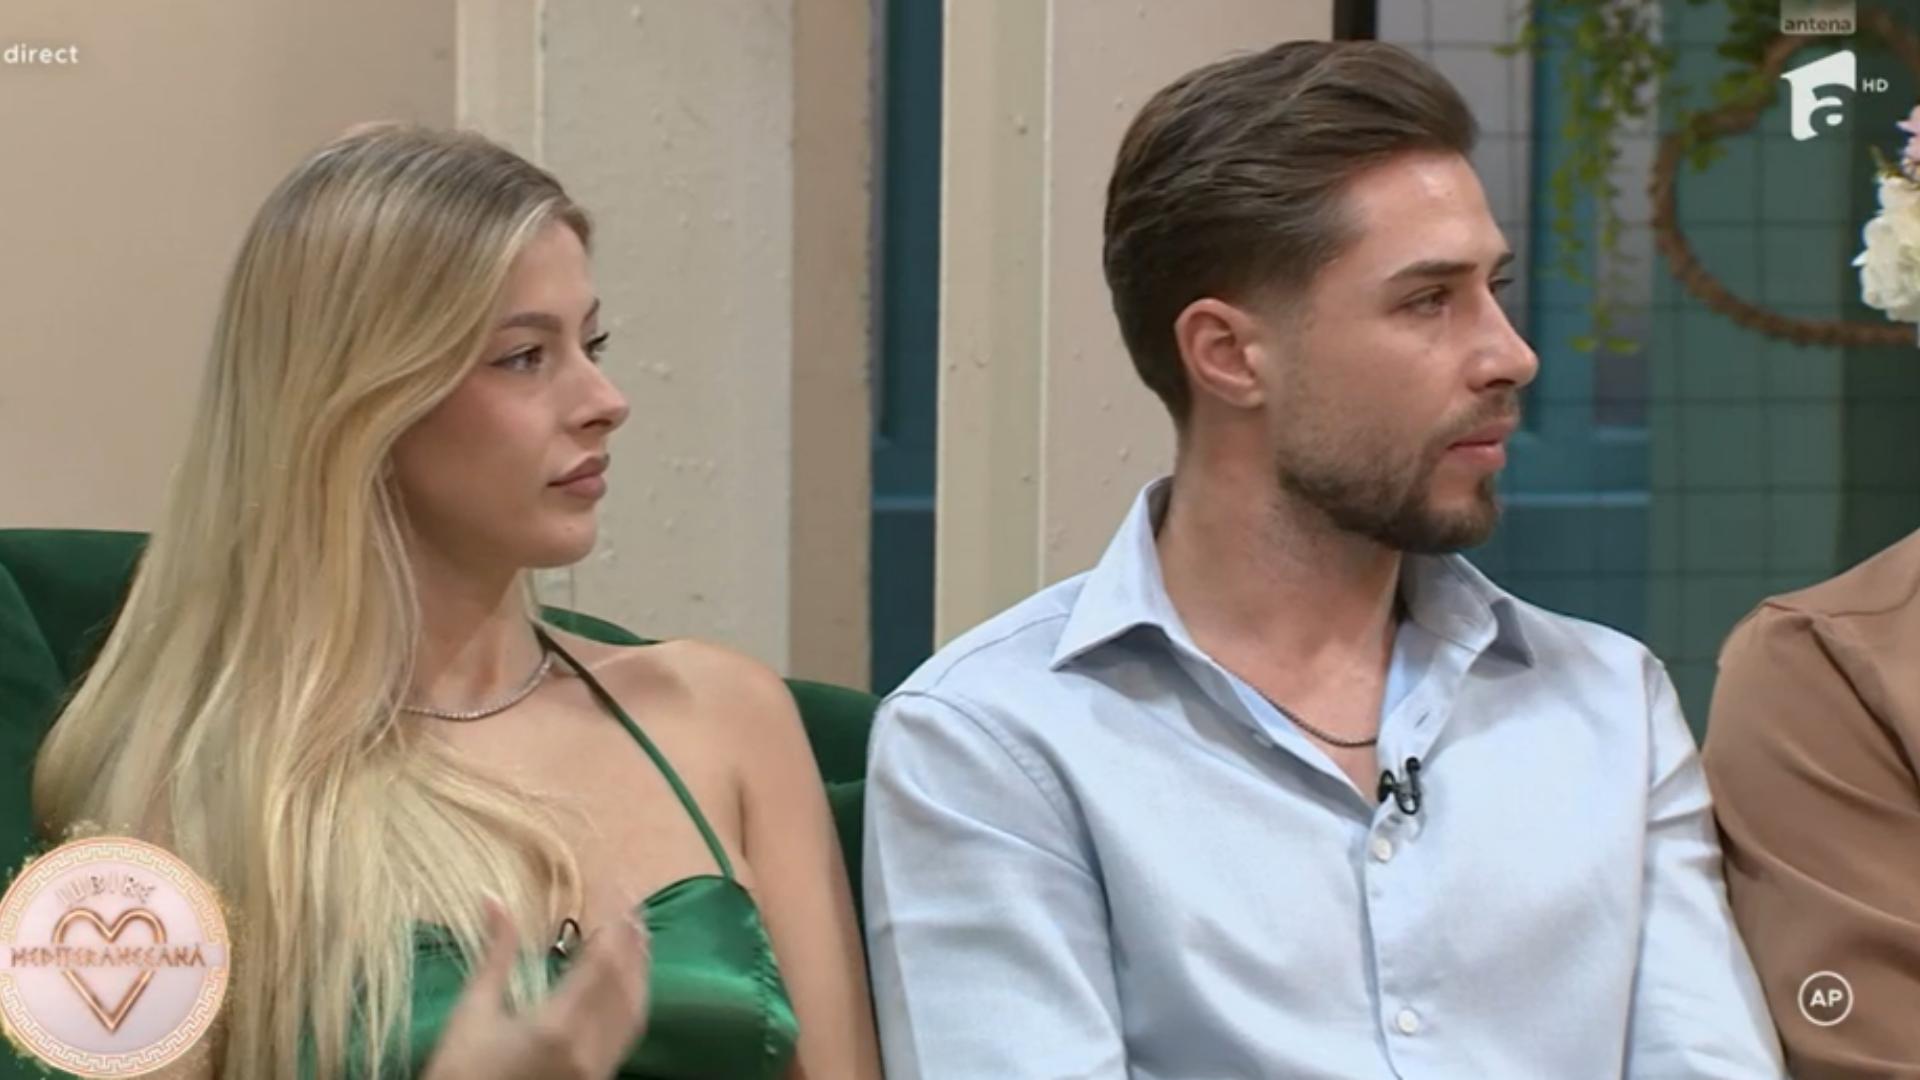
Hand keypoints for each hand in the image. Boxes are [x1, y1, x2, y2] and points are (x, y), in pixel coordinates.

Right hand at [421, 899, 650, 1079]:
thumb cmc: (458, 1073)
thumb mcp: (471, 1012)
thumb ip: (495, 954)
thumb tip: (493, 898)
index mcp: (558, 1026)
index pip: (602, 960)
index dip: (614, 921)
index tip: (616, 889)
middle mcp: (589, 1048)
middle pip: (626, 982)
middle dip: (632, 939)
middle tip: (632, 903)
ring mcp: (599, 1069)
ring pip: (635, 1010)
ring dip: (640, 968)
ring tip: (637, 934)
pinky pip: (628, 1033)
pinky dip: (634, 999)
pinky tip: (629, 983)